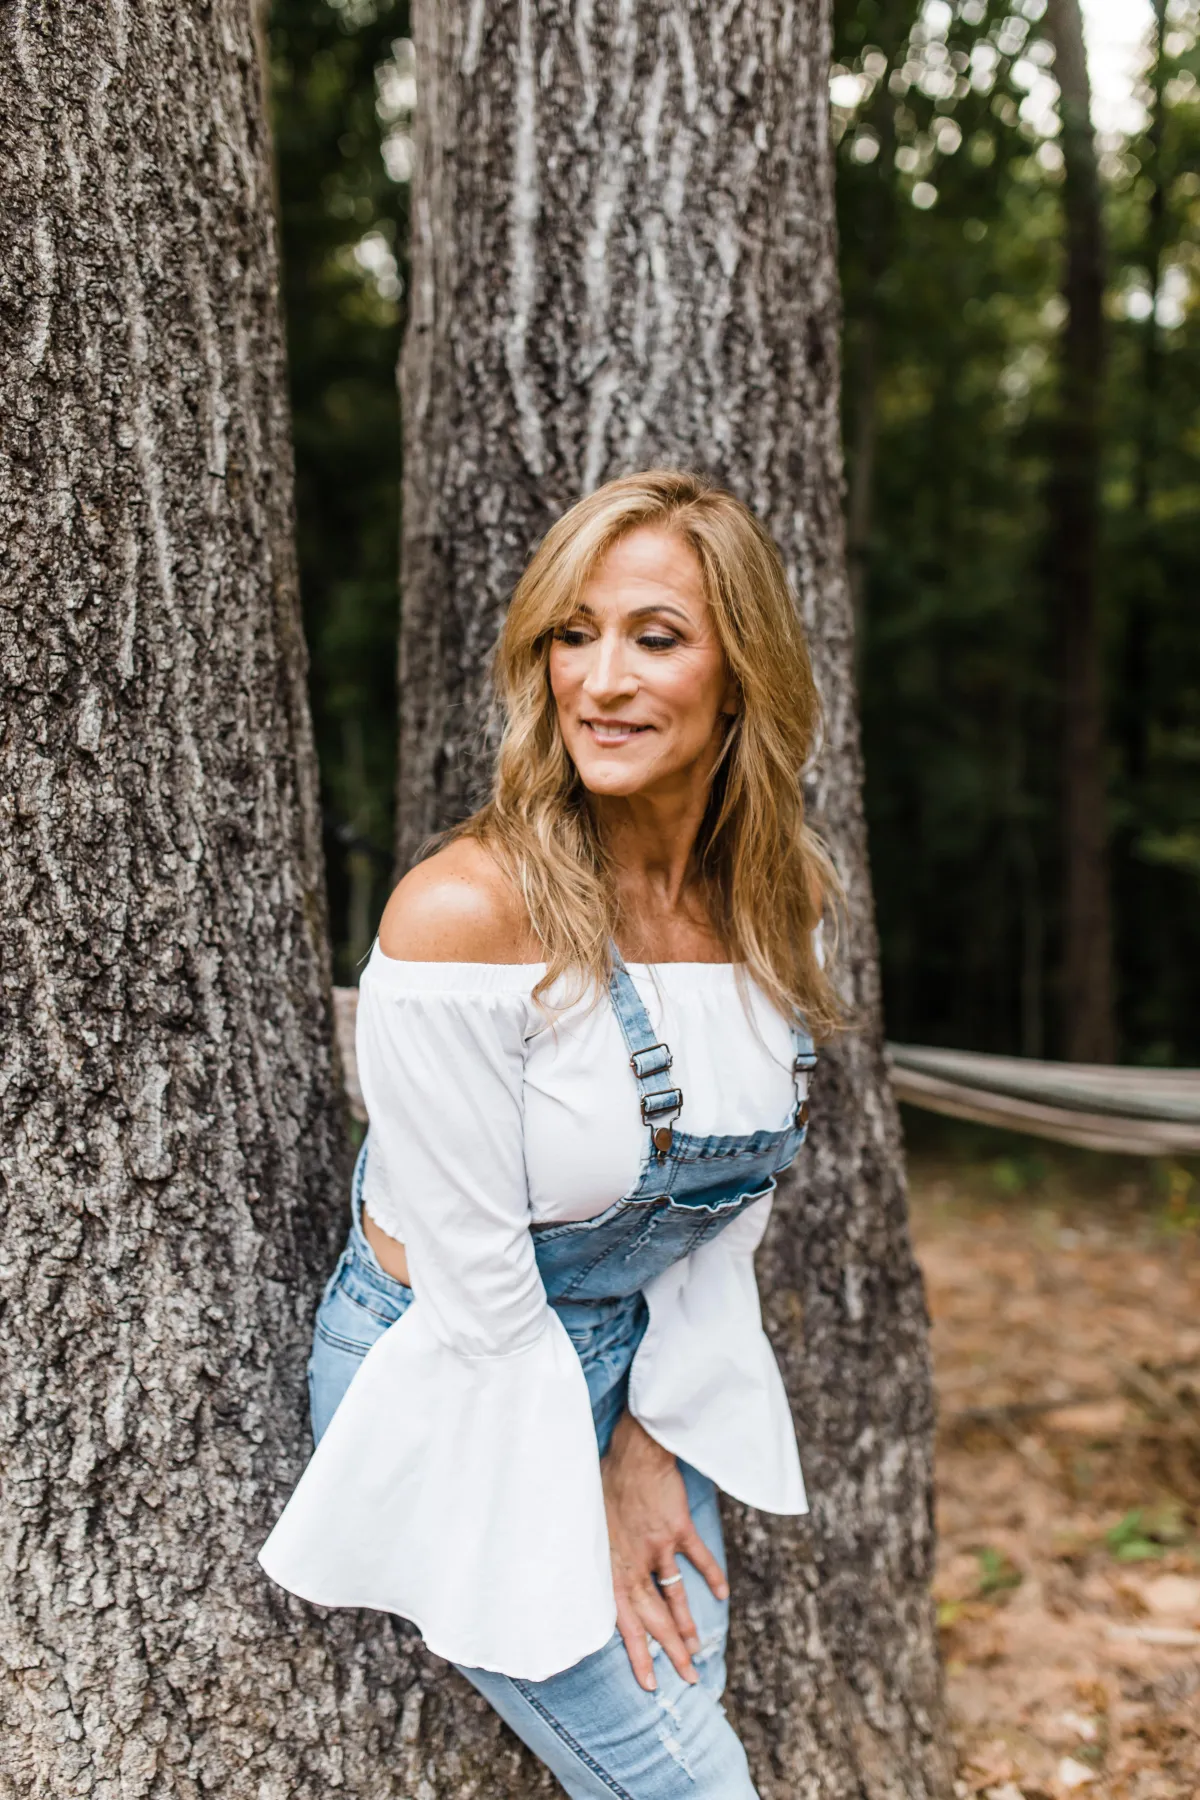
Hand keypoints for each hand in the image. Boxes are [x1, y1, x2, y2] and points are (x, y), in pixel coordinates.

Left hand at [600, 1412, 729, 1691]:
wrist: (633, 1451)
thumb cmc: (605, 1483)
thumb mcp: (589, 1524)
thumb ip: (596, 1555)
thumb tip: (591, 1577)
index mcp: (611, 1565)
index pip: (624, 1621)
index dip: (638, 1654)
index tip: (649, 1683)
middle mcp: (634, 1562)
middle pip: (655, 1618)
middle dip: (671, 1652)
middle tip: (687, 1678)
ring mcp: (659, 1547)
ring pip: (676, 1597)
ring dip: (688, 1626)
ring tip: (697, 1651)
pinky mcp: (679, 1529)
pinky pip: (698, 1560)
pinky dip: (712, 1577)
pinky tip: (721, 1594)